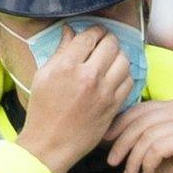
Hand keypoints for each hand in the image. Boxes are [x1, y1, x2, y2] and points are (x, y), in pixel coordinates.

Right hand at [14, 26, 133, 172]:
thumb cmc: (43, 109)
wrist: (51, 142)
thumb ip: (60, 51)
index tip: (96, 31)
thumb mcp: (43, 76)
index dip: (95, 30)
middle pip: (110, 44)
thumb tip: (70, 31)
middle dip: (109, 39)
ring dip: (119, 55)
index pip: (89, 36)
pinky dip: (125, 74)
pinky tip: (117, 75)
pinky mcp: (114, 105)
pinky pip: (129, 81)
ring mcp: (104, 92)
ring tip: (112, 57)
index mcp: (67, 66)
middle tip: (106, 41)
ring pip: (124, 60)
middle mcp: (88, 76)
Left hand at [103, 100, 172, 172]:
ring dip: (133, 159)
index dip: (119, 124)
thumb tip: (105, 129)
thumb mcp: (151, 146)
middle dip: (122, 143)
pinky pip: (156, 148)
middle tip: (113, 161)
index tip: (105, 140)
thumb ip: (136, 134)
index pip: (140, 110)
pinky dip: (147, 164)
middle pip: (141, 122)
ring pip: (146, 136)